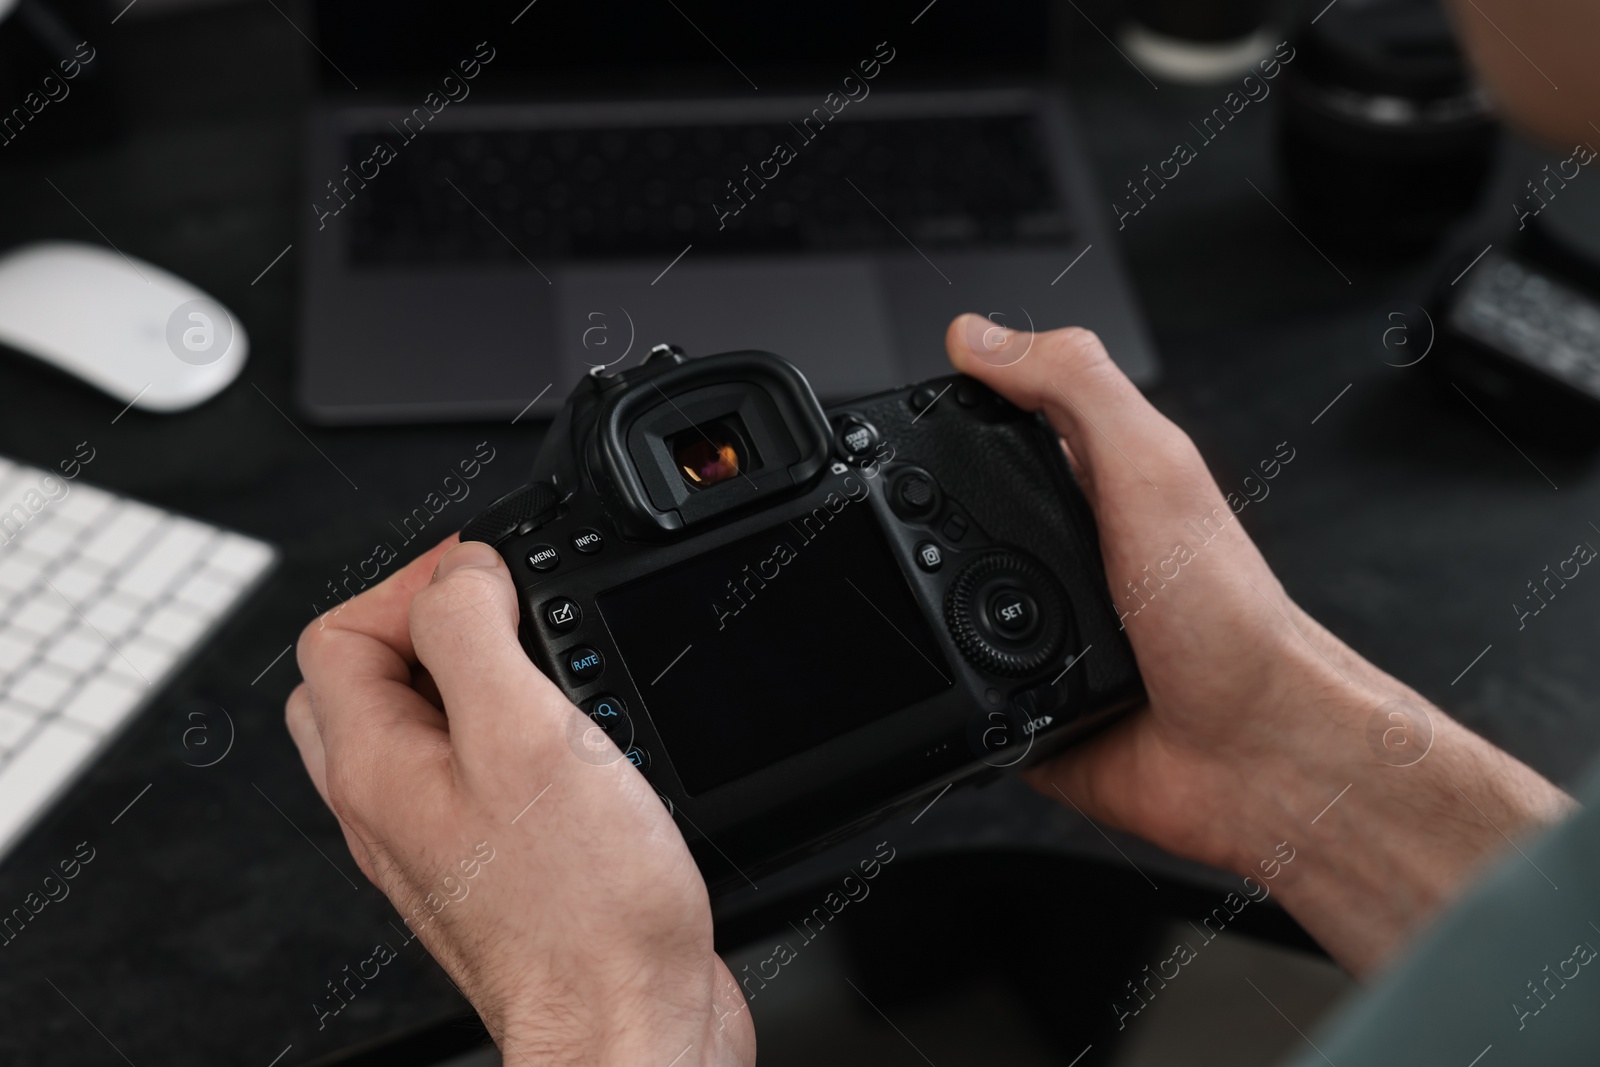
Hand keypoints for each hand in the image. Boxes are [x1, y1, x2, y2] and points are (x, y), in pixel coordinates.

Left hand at [286, 537, 754, 1065]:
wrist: (629, 1021)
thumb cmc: (583, 909)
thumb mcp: (523, 733)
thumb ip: (473, 632)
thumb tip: (461, 570)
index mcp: (377, 768)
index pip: (338, 636)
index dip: (411, 583)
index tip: (490, 578)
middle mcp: (395, 807)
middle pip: (367, 681)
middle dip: (435, 625)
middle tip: (508, 616)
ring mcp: (444, 839)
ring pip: (429, 727)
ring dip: (486, 679)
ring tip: (553, 675)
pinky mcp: (501, 863)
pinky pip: (484, 774)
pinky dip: (523, 736)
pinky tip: (581, 746)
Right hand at [945, 315, 1573, 974]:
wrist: (1255, 755)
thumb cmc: (1233, 619)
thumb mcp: (1152, 467)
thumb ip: (1073, 387)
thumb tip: (980, 335)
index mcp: (1097, 490)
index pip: (1003, 431)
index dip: (954, 415)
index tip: (903, 412)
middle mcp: (1069, 560)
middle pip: (956, 522)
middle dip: (919, 528)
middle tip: (900, 525)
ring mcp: (1043, 636)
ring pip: (943, 611)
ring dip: (929, 616)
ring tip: (930, 606)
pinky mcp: (1023, 708)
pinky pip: (956, 695)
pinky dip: (949, 693)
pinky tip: (960, 681)